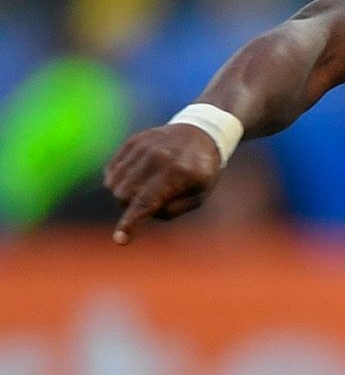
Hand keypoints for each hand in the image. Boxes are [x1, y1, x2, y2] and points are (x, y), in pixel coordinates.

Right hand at [103, 124, 224, 244]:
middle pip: (124, 195)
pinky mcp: (133, 142)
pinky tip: (136, 177)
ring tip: (144, 188)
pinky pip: (112, 169)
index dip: (131, 223)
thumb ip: (172, 210)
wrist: (200, 134)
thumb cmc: (201, 172)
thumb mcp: (199, 196)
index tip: (120, 240)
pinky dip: (118, 180)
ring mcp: (143, 147)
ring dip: (123, 194)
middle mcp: (157, 158)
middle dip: (130, 206)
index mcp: (178, 174)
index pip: (146, 202)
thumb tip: (142, 214)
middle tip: (149, 202)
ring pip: (113, 183)